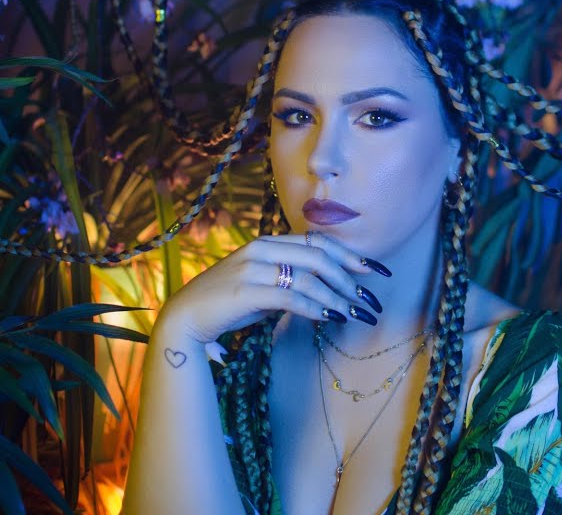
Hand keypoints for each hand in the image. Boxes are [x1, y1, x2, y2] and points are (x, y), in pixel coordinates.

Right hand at [155, 231, 390, 344]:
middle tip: (370, 300)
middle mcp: (261, 250)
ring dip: (337, 298)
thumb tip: (328, 291)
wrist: (185, 319)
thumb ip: (290, 280)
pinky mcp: (246, 291)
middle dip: (350, 279)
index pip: (318, 243)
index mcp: (267, 243)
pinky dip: (315, 307)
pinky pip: (290, 297)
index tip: (375, 271)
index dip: (350, 255)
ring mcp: (252, 269)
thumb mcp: (262, 285)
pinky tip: (330, 318)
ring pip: (308, 278)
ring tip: (355, 315)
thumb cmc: (227, 304)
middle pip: (318, 258)